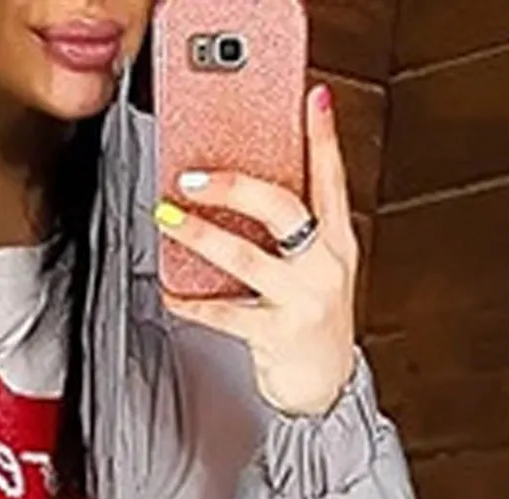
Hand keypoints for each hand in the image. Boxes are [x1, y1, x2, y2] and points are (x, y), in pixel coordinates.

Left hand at [155, 84, 357, 416]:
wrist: (327, 387)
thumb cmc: (314, 321)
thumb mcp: (319, 270)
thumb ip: (296, 234)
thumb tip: (244, 192)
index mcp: (338, 242)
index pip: (332, 179)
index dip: (324, 138)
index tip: (312, 100)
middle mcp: (324, 266)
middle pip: (283, 209)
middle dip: (235, 186)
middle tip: (193, 177)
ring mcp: (302, 300)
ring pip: (245, 257)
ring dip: (200, 236)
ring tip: (170, 219)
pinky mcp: (277, 335)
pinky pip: (225, 313)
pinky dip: (192, 303)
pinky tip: (171, 293)